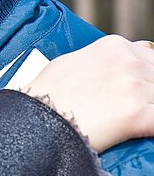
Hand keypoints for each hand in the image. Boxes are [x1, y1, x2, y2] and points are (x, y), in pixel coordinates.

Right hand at [21, 35, 153, 152]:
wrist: (32, 120)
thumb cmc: (45, 94)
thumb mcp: (71, 62)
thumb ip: (102, 60)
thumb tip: (118, 63)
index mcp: (113, 46)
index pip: (152, 57)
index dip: (148, 77)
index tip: (142, 89)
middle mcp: (126, 62)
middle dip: (150, 93)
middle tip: (137, 104)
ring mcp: (133, 87)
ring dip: (150, 108)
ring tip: (135, 118)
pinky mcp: (135, 115)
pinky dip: (152, 127)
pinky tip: (142, 129)